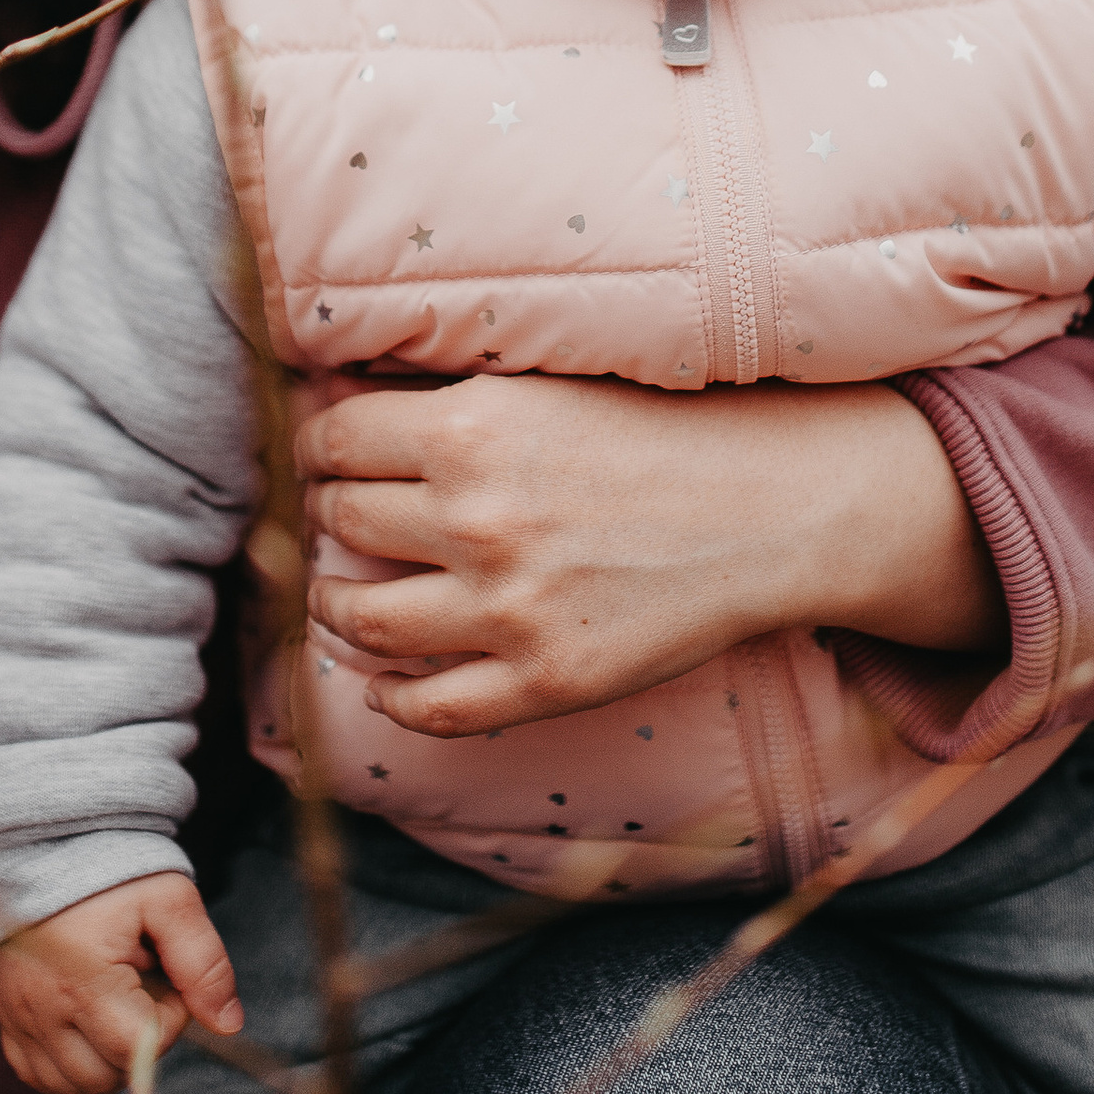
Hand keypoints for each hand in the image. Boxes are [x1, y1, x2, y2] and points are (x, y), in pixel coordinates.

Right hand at [0, 877, 243, 1093]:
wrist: (52, 845)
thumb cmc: (116, 872)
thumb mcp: (172, 902)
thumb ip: (204, 964)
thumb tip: (228, 1025)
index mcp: (85, 981)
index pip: (139, 1048)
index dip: (170, 1022)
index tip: (168, 982)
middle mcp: (43, 1008)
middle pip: (105, 1077)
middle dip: (140, 1046)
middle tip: (145, 994)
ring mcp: (19, 1017)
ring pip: (72, 1086)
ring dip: (107, 1064)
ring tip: (117, 1009)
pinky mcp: (7, 1018)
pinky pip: (36, 1076)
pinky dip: (68, 1069)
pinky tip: (89, 1031)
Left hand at [297, 370, 1004, 737]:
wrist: (773, 509)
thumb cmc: (663, 431)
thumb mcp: (549, 386)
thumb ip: (453, 398)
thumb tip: (341, 403)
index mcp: (472, 429)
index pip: (334, 440)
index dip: (320, 447)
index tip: (326, 456)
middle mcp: (475, 519)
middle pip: (339, 522)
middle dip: (326, 517)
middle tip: (333, 520)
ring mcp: (507, 608)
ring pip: (363, 619)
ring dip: (337, 606)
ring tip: (341, 597)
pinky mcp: (544, 679)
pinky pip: (429, 707)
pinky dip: (392, 697)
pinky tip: (388, 681)